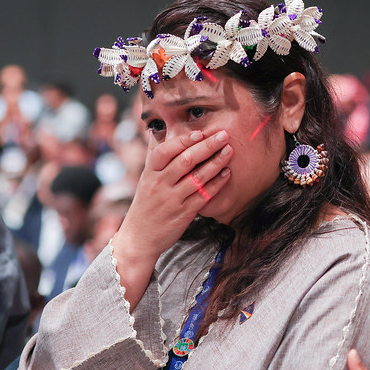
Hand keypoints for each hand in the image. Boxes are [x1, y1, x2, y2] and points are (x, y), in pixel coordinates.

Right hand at [112, 130, 231, 306]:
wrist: (139, 238)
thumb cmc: (145, 204)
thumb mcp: (145, 179)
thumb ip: (153, 156)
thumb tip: (155, 132)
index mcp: (150, 173)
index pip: (165, 151)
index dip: (183, 140)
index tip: (200, 132)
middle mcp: (160, 184)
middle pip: (185, 161)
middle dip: (207, 146)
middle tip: (224, 135)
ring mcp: (172, 200)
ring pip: (197, 178)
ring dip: (216, 163)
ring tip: (229, 150)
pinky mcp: (184, 214)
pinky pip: (203, 196)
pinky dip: (216, 183)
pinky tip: (227, 173)